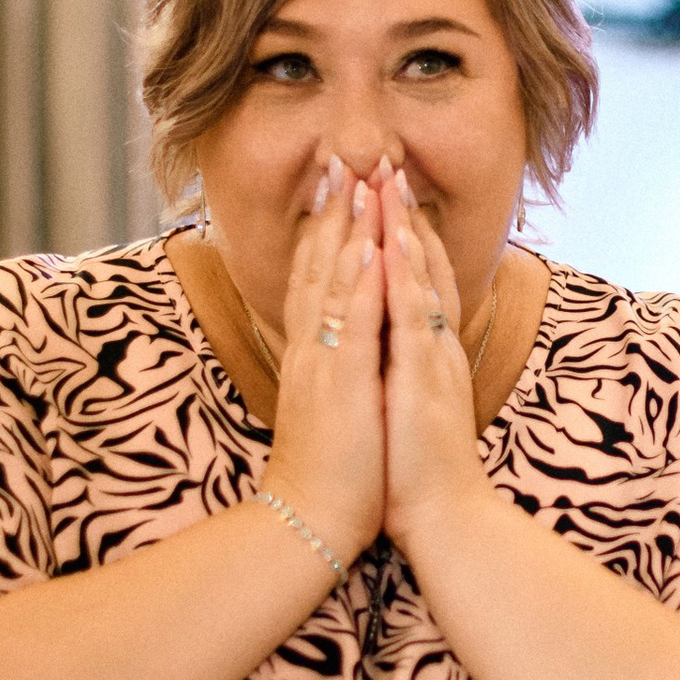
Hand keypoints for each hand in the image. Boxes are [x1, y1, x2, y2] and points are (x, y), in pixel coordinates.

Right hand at [262, 158, 384, 564]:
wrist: (311, 520)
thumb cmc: (329, 470)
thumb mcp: (329, 404)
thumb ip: (332, 365)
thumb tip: (345, 338)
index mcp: (311, 354)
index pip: (316, 279)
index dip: (325, 231)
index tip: (336, 187)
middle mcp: (311, 348)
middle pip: (318, 267)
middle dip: (332, 213)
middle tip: (342, 160)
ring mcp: (322, 362)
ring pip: (332, 283)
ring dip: (346, 229)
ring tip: (357, 182)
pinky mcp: (341, 384)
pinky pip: (352, 324)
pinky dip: (359, 282)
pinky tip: (369, 247)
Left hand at [379, 161, 490, 549]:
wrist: (446, 518)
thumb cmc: (422, 473)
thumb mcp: (413, 408)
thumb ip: (410, 371)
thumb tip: (397, 346)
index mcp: (429, 354)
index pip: (418, 283)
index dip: (405, 237)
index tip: (389, 195)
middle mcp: (435, 347)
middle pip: (421, 268)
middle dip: (403, 215)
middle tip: (388, 163)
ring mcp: (432, 358)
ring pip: (418, 279)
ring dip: (402, 227)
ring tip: (387, 181)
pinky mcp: (422, 377)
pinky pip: (411, 314)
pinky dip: (403, 274)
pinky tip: (393, 241)